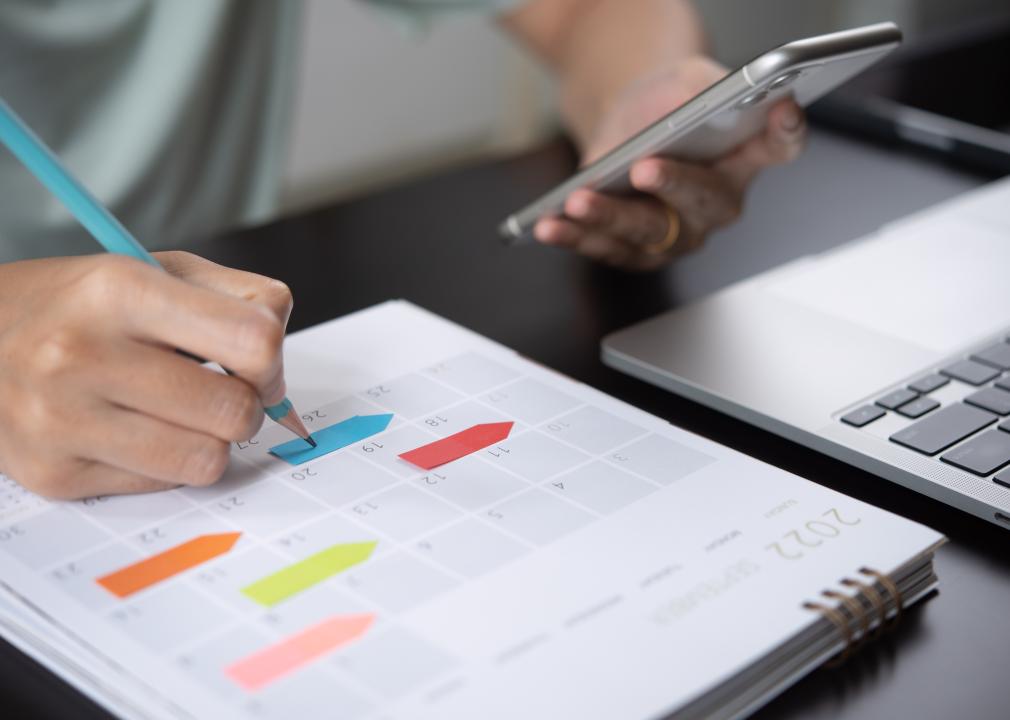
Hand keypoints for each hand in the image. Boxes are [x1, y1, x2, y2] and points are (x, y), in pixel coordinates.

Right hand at [0, 251, 292, 498]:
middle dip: (245, 405)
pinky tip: (136, 432)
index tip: (257, 363)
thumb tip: (279, 363)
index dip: (272, 360)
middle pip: (235, 411)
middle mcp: (81, 355)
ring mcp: (62, 422)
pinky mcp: (55, 475)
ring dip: (211, 440)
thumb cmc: (81, 304)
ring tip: (182, 414)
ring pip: (208, 461)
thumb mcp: (155, 269)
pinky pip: (163, 485)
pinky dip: (167, 463)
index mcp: (119, 290)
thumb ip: (239, 298)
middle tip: (219, 391)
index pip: (253, 341)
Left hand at [534, 56, 806, 270]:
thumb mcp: (682, 81)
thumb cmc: (665, 103)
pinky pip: (609, 249)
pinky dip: (576, 236)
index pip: (780, 145)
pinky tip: (550, 223)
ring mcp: (681, 233)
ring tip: (577, 201)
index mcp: (746, 155)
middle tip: (644, 169)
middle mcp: (719, 202)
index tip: (782, 112)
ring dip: (610, 217)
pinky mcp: (640, 251)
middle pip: (706, 201)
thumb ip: (694, 93)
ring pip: (649, 234)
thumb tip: (684, 111)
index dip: (786, 132)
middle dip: (673, 185)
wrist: (627, 125)